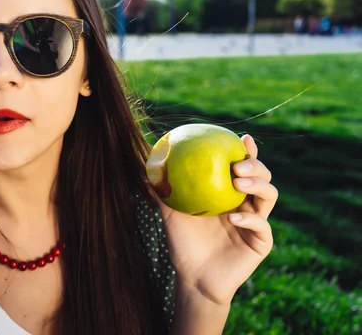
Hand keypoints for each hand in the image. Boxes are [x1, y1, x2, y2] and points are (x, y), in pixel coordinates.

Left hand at [158, 134, 277, 305]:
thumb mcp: (169, 213)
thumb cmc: (182, 243)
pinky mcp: (261, 243)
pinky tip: (234, 216)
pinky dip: (250, 218)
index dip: (247, 151)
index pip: (243, 168)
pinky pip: (262, 226)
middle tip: (238, 164)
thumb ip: (162, 190)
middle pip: (262, 177)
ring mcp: (256, 223)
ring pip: (270, 196)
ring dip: (257, 186)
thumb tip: (145, 165)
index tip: (242, 139)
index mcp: (229, 194)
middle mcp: (246, 204)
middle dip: (256, 165)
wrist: (192, 277)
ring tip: (238, 183)